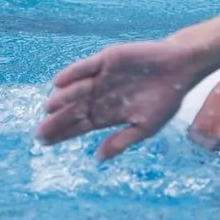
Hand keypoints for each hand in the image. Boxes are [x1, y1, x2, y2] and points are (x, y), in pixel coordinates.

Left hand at [36, 38, 204, 159]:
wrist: (180, 68)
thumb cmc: (165, 100)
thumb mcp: (144, 127)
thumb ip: (121, 142)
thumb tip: (97, 159)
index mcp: (107, 113)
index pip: (79, 125)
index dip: (61, 134)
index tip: (44, 143)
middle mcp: (100, 95)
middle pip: (73, 110)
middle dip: (56, 122)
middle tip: (39, 133)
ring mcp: (102, 77)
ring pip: (77, 90)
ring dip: (63, 99)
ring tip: (48, 109)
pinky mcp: (107, 60)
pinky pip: (86, 67)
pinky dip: (73, 74)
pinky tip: (59, 82)